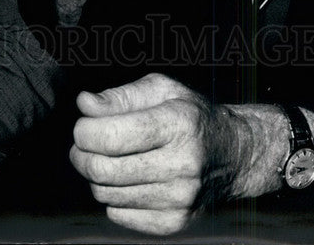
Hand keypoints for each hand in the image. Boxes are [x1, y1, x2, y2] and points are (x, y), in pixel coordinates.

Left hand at [70, 73, 251, 234]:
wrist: (232, 156)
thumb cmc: (190, 115)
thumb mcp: (161, 90)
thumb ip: (120, 96)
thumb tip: (84, 105)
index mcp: (178, 125)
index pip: (111, 137)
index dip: (85, 131)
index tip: (84, 125)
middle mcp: (182, 165)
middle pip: (103, 169)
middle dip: (80, 154)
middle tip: (84, 144)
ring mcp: (179, 200)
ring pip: (106, 194)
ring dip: (95, 175)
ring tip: (106, 158)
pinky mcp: (174, 223)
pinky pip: (118, 214)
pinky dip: (112, 196)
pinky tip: (127, 179)